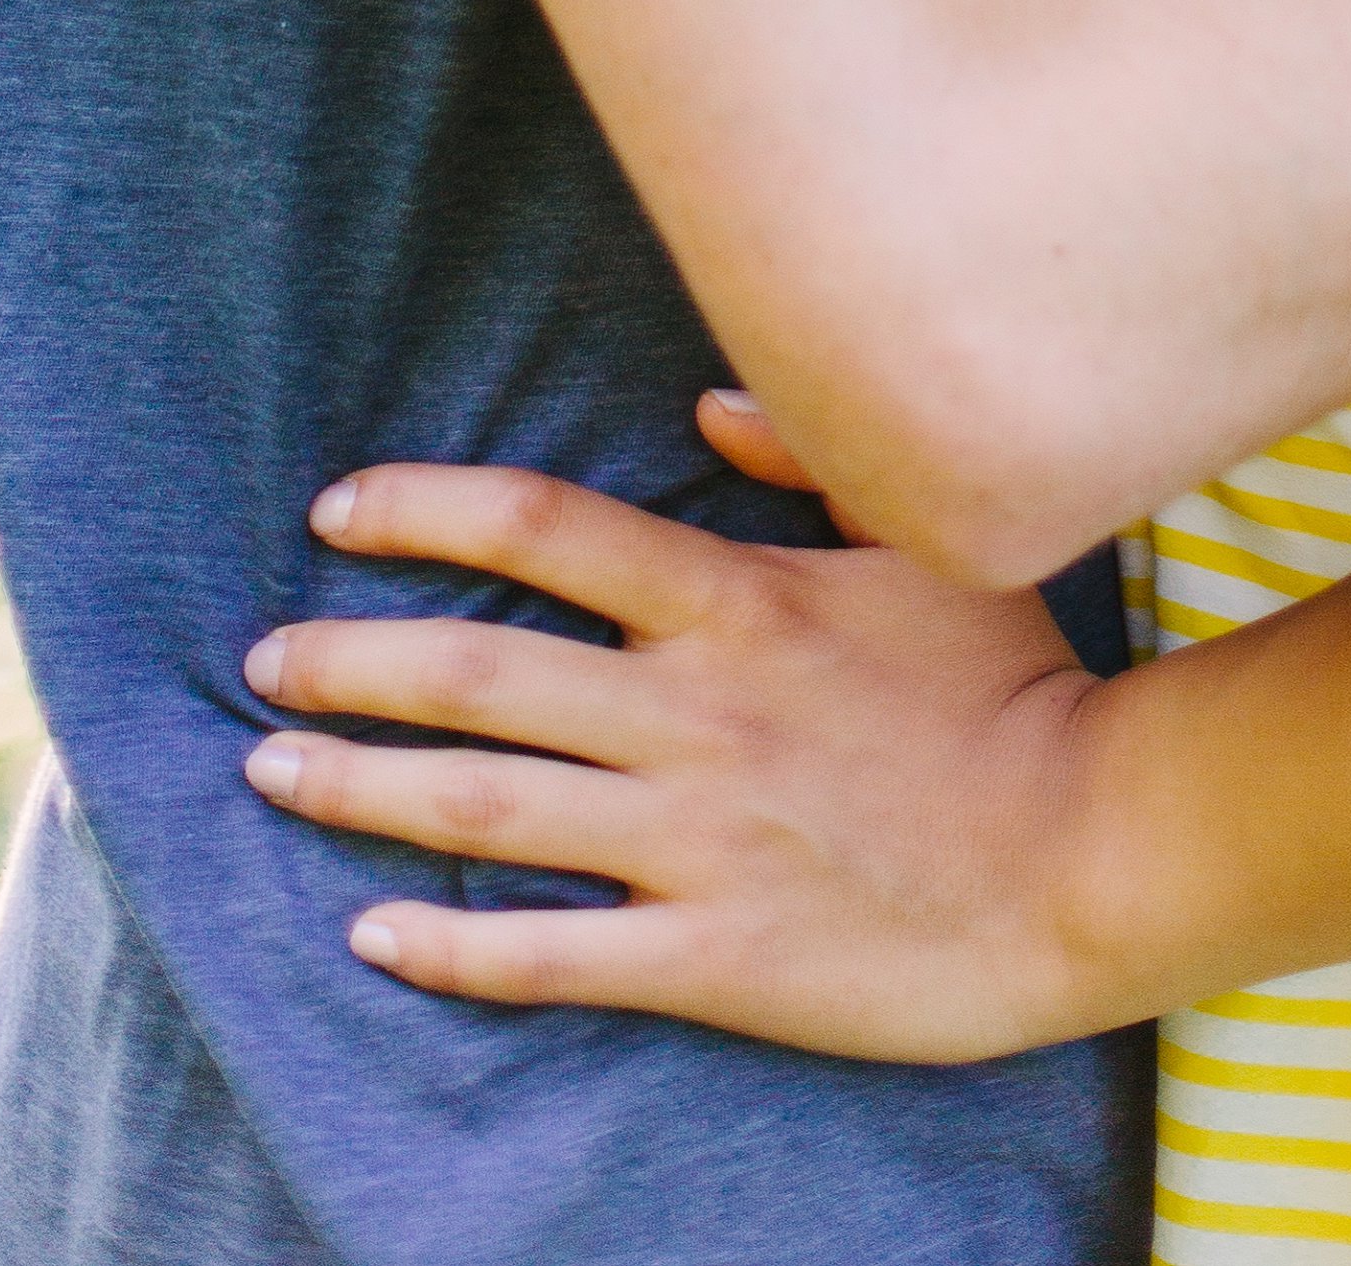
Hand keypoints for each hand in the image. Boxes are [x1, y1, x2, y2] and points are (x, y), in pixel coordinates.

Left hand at [240, 441, 1126, 1057]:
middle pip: (480, 671)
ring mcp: (696, 836)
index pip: (544, 529)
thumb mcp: (924, 542)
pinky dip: (450, 947)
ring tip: (270, 776)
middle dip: (351, 661)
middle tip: (262, 661)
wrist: (1087, 852)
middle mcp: (693, 709)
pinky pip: (551, 951)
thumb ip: (809, 459)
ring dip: (362, 788)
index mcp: (737, 601)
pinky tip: (371, 934)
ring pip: (486, 806)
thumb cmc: (1014, 686)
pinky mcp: (711, 952)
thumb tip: (705, 398)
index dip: (428, 509)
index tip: (341, 507)